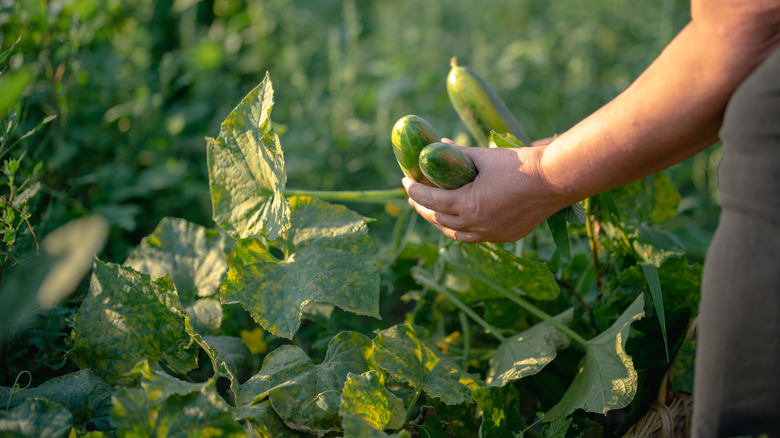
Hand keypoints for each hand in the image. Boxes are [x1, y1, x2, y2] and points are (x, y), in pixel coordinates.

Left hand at [403, 141, 569, 242]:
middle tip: (414, 196)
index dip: (415, 192)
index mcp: (468, 206)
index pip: (430, 201)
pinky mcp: (506, 236)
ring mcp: (492, 234)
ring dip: (441, 222)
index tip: (406, 181)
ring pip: (456, 234)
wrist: (555, 180)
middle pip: (439, 220)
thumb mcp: (484, 157)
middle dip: (423, 208)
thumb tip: (439, 144)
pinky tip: (460, 221)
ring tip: (432, 211)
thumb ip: (459, 153)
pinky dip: (463, 230)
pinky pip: (476, 237)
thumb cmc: (520, 165)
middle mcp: (477, 225)